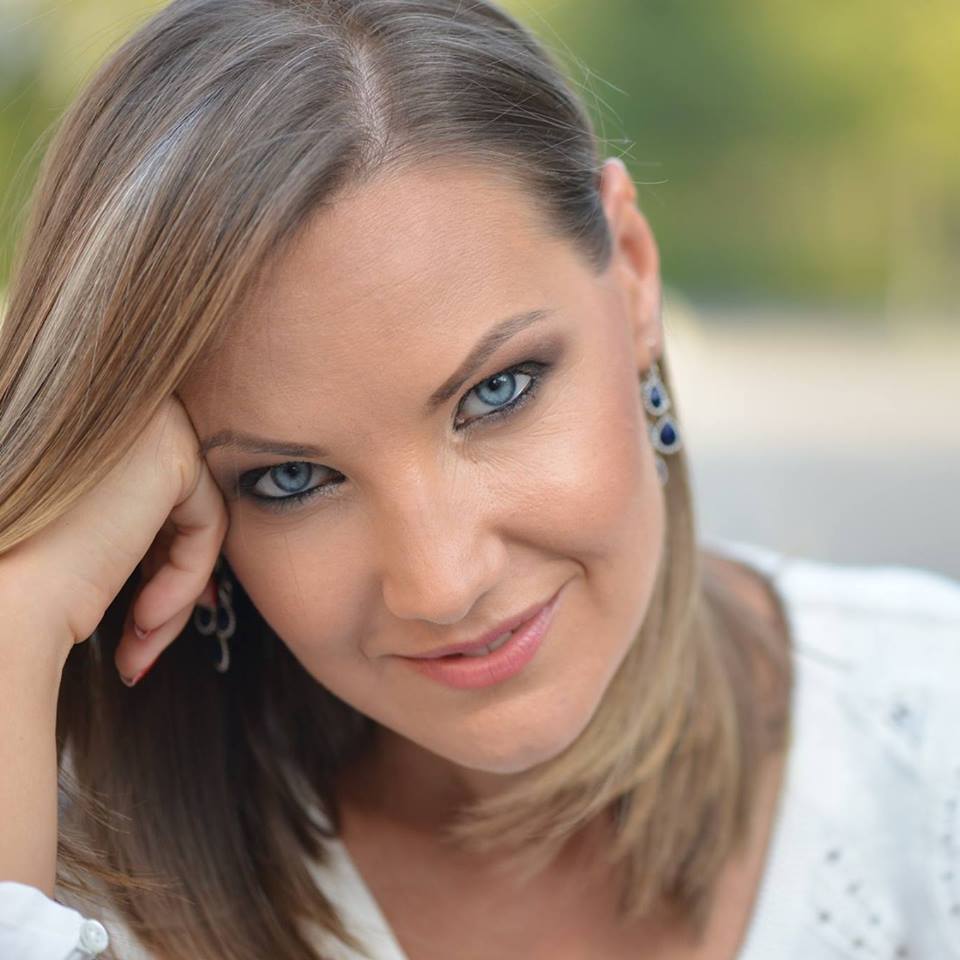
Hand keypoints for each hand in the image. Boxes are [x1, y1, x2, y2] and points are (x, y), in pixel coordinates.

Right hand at [0, 395, 227, 683]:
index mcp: (77, 416)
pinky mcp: (171, 449)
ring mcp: (143, 418)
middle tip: (142, 636)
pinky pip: (208, 522)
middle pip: (169, 498)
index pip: (140, 483)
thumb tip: (156, 524)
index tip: (142, 612)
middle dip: (163, 577)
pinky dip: (185, 578)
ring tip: (138, 642)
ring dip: (172, 590)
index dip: (148, 551)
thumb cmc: (13, 577)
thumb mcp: (73, 531)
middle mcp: (110, 404)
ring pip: (191, 515)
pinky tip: (145, 620)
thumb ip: (117, 510)